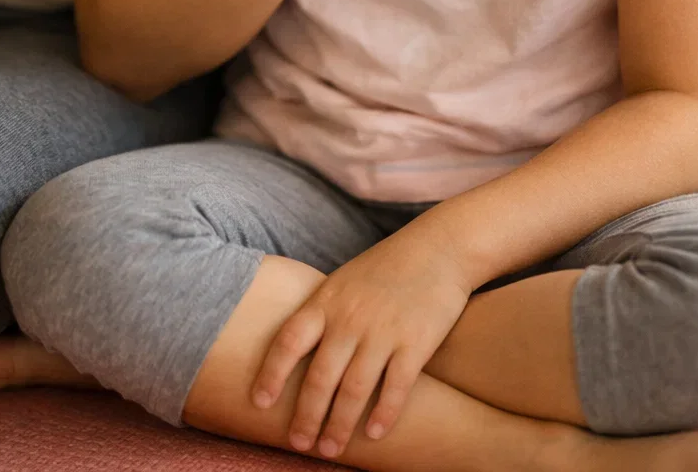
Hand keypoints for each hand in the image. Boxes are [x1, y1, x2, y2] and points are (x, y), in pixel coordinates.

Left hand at [252, 229, 471, 458]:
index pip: (289, 340)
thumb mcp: (344, 282)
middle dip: (306, 416)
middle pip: (320, 376)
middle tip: (298, 443)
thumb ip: (323, 313)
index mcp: (327, 300)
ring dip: (339, 425)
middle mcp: (350, 318)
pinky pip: (395, 388)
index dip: (272, 374)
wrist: (438, 248)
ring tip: (330, 450)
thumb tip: (296, 350)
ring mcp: (383, 331)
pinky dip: (383, 415)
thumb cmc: (386, 267)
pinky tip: (373, 435)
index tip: (259, 402)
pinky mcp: (416, 344)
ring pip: (354, 390)